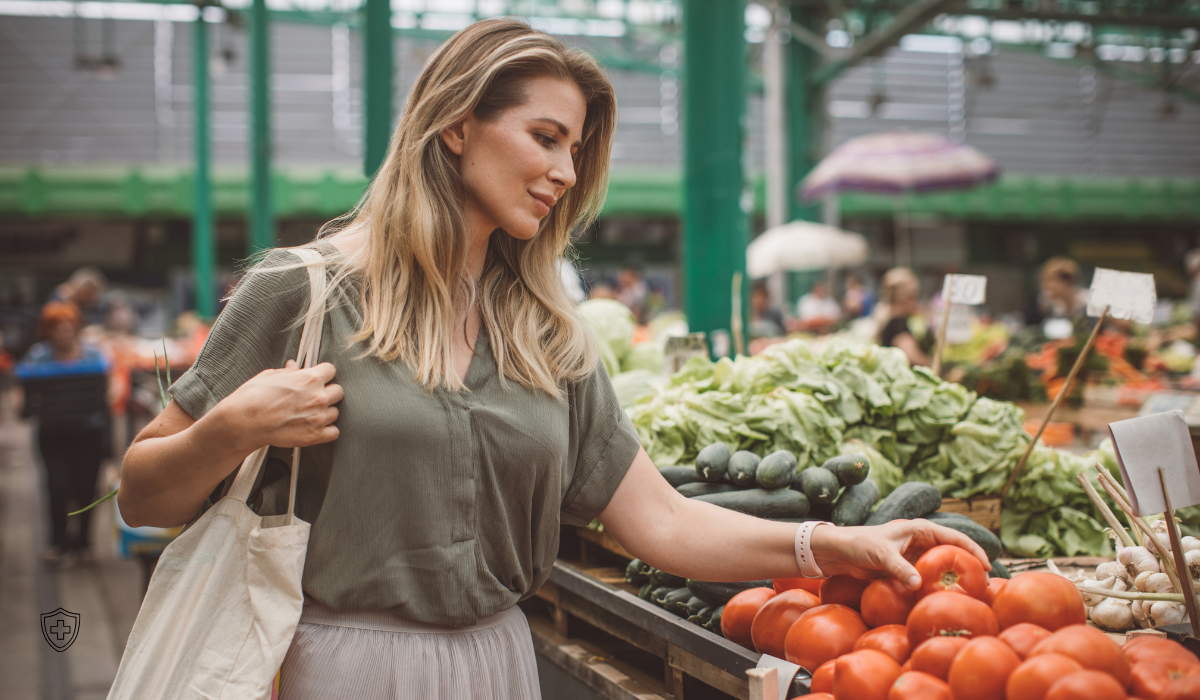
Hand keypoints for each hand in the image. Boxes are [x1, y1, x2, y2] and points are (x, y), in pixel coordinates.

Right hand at [216, 360, 342, 451]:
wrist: (243, 423)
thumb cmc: (252, 398)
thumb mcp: (270, 376)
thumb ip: (288, 372)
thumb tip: (293, 367)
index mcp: (309, 379)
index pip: (331, 370)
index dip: (323, 374)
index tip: (318, 377)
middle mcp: (318, 397)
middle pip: (338, 391)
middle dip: (328, 392)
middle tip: (314, 396)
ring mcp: (318, 417)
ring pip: (336, 412)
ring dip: (326, 412)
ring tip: (311, 413)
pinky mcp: (315, 435)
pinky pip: (334, 432)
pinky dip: (327, 431)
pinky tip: (316, 427)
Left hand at [810, 519, 990, 589]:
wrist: (840, 552)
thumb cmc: (859, 545)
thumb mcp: (881, 555)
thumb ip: (901, 569)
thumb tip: (919, 585)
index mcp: (919, 529)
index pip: (954, 537)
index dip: (973, 550)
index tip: (988, 565)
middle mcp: (921, 540)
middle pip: (953, 551)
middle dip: (970, 565)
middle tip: (986, 584)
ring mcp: (916, 555)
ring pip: (943, 565)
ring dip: (956, 576)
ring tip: (974, 592)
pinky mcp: (908, 568)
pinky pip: (929, 576)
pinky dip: (939, 584)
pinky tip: (947, 596)